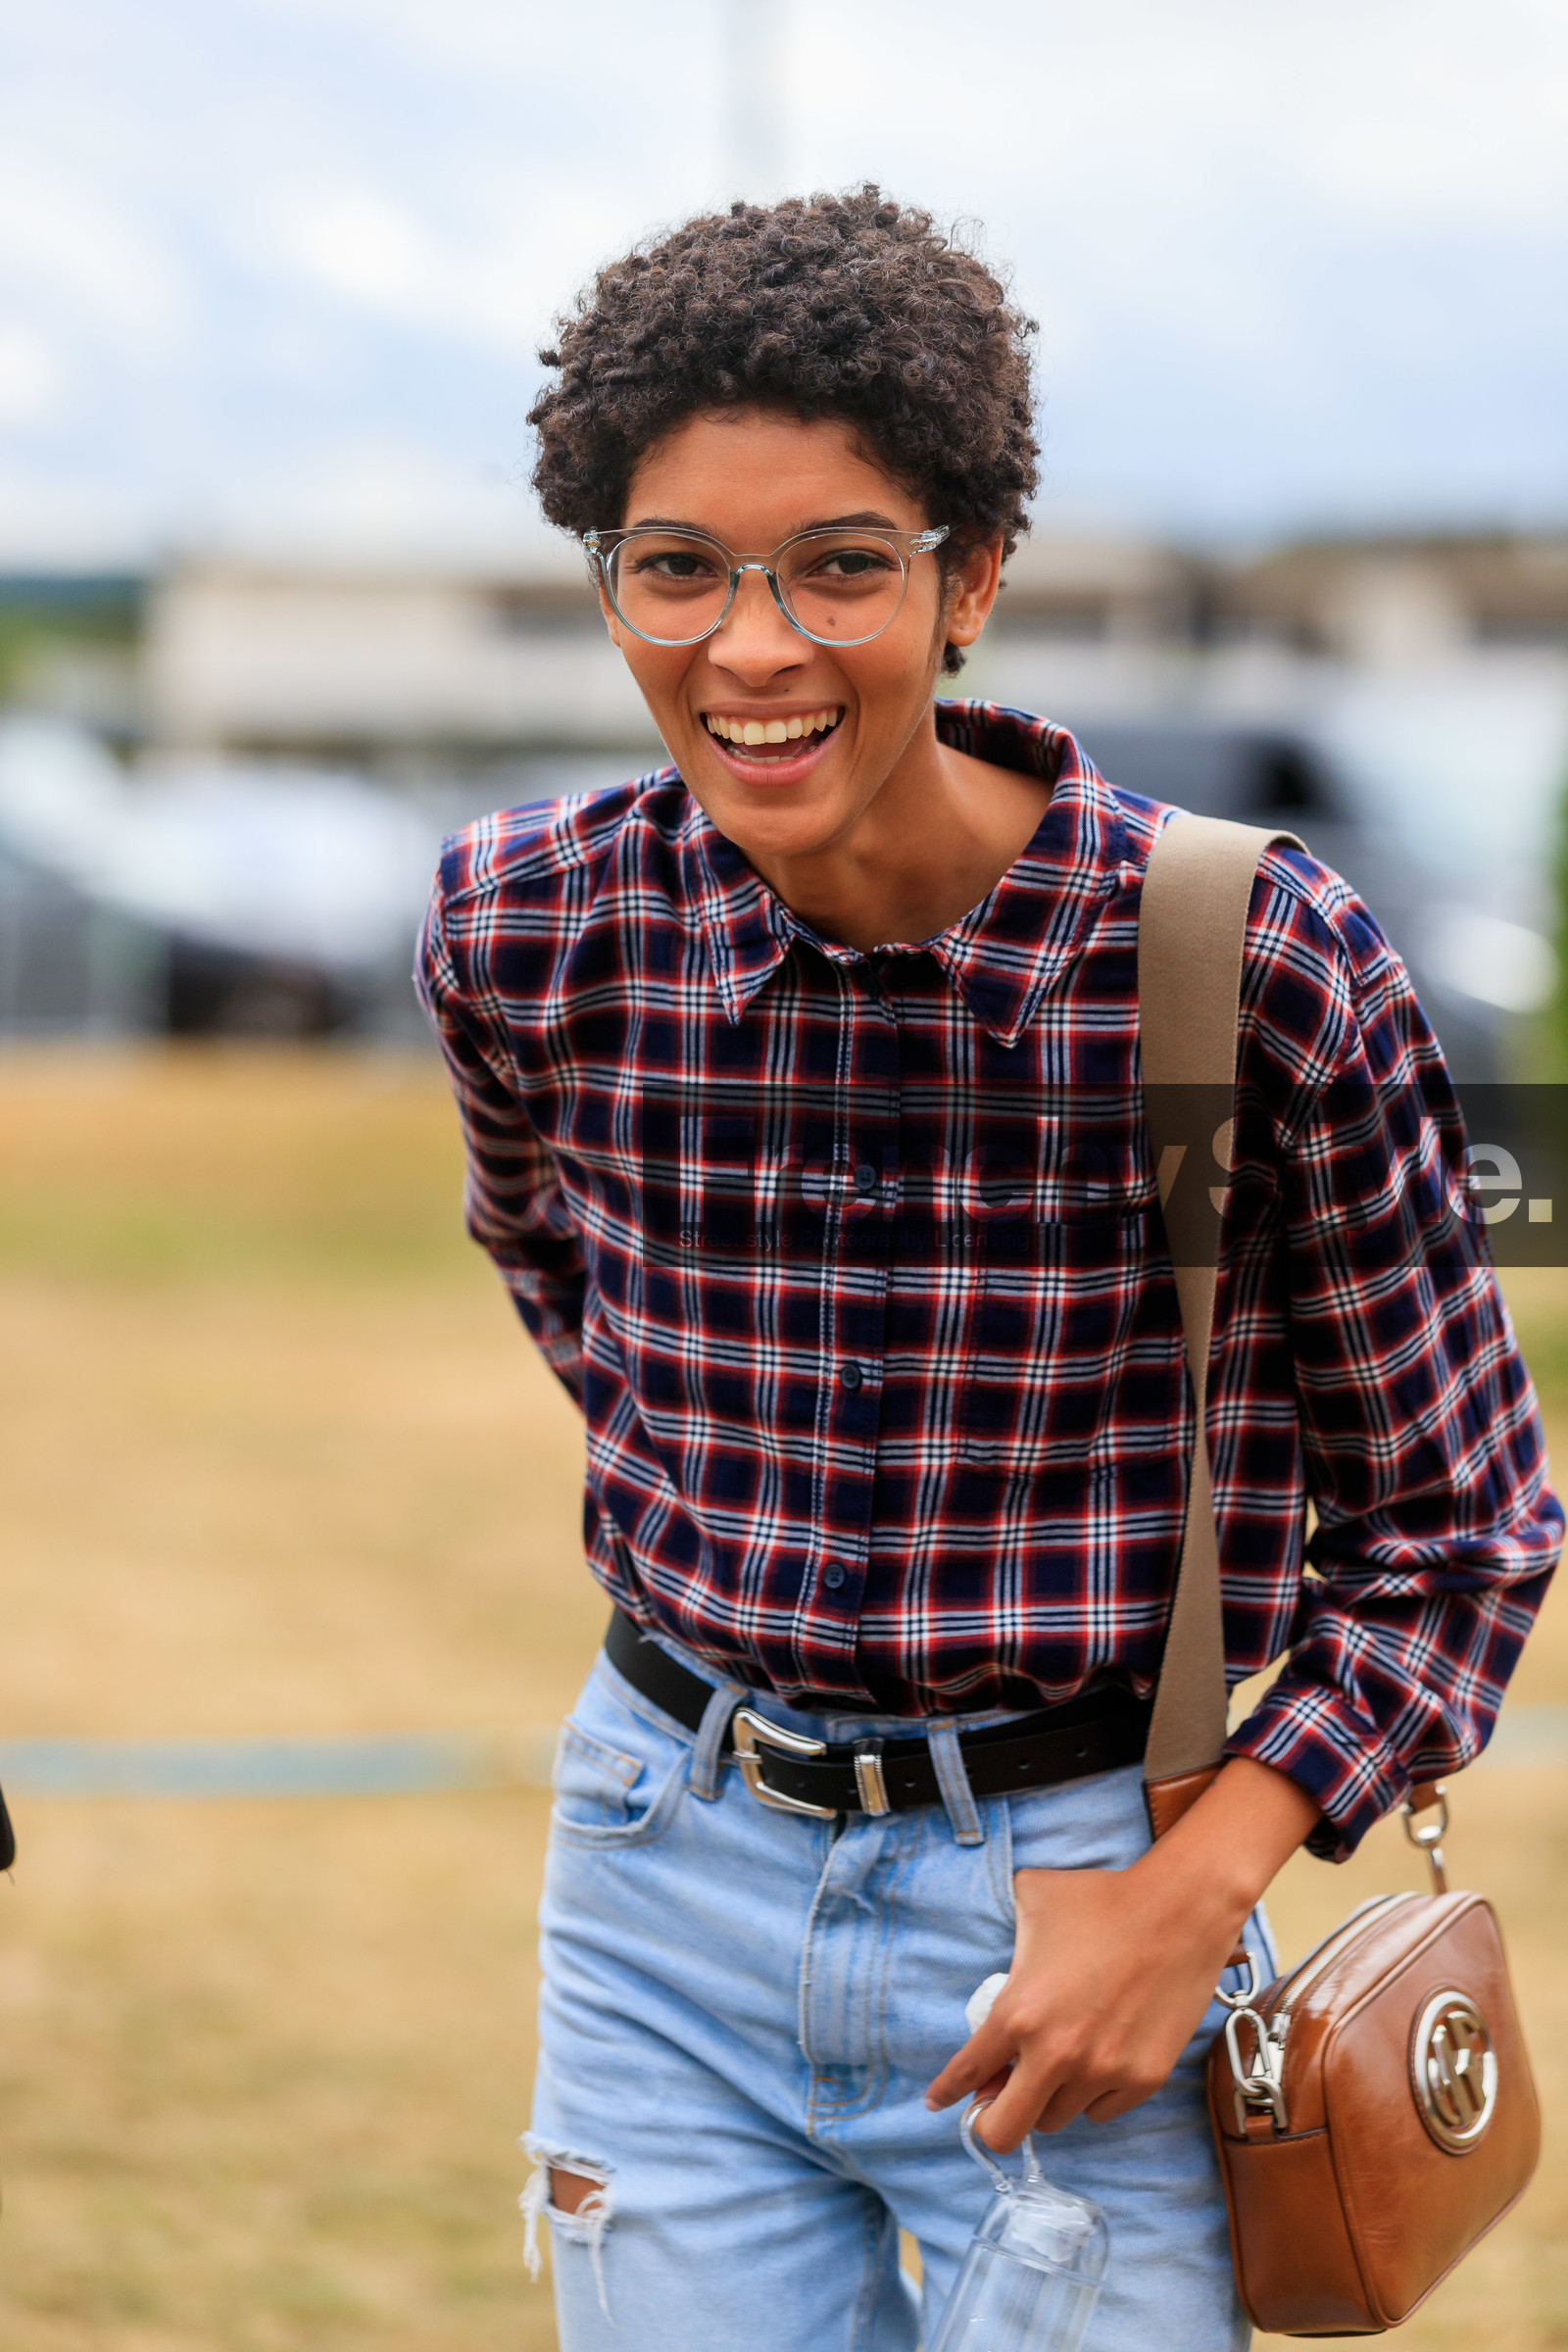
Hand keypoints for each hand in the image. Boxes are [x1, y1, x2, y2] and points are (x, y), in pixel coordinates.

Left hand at [924, 1757, 1317, 2149]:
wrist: (1179, 1909)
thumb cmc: (1102, 1899)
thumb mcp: (1033, 1901)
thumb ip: (1006, 1941)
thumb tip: (999, 1974)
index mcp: (1019, 2012)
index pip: (967, 2073)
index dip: (946, 2093)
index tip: (936, 2103)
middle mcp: (1055, 2054)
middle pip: (1004, 2131)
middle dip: (993, 2121)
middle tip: (1000, 2101)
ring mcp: (1102, 2072)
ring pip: (1056, 2119)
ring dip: (1049, 2098)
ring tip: (1060, 2062)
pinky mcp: (1143, 2080)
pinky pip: (1101, 2111)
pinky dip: (1092, 2095)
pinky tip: (1098, 2060)